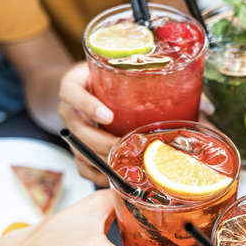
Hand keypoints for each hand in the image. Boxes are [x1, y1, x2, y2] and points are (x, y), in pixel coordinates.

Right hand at [57, 62, 118, 185]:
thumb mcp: (109, 68)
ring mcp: (71, 133)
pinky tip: (120, 177)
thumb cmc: (101, 77)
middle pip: (80, 132)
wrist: (81, 88)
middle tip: (129, 147)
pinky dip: (101, 176)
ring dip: (106, 161)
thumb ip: (130, 75)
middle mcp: (68, 111)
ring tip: (129, 165)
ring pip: (81, 153)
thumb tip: (178, 89)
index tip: (108, 116)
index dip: (89, 106)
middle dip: (105, 143)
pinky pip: (83, 168)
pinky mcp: (76, 150)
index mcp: (72, 86)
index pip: (72, 94)